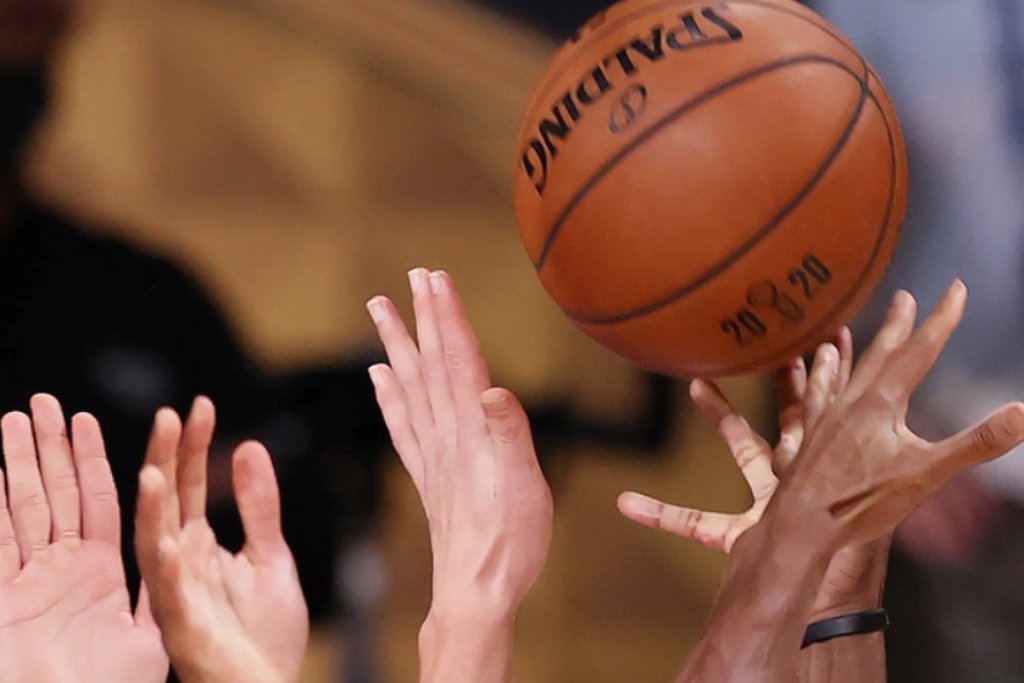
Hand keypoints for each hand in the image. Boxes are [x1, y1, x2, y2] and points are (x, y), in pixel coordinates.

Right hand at [0, 394, 166, 682]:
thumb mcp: (153, 634)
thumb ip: (164, 587)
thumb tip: (182, 544)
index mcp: (102, 570)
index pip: (100, 499)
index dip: (92, 460)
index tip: (85, 420)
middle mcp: (64, 570)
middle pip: (58, 494)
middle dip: (49, 448)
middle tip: (44, 402)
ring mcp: (32, 582)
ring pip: (25, 508)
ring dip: (18, 465)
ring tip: (17, 419)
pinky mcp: (7, 599)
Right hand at [134, 398, 308, 682]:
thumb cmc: (264, 632)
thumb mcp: (269, 555)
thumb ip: (259, 506)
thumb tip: (248, 447)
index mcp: (199, 545)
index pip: (191, 485)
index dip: (194, 446)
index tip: (201, 405)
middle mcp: (180, 565)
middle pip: (168, 503)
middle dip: (168, 461)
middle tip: (171, 416)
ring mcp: (178, 596)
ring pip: (155, 546)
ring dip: (153, 510)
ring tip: (153, 471)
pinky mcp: (183, 628)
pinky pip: (169, 598)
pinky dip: (167, 570)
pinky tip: (169, 543)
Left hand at [367, 269, 552, 681]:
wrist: (476, 591)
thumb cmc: (509, 543)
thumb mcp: (525, 488)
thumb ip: (509, 436)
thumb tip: (494, 389)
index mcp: (471, 432)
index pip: (457, 361)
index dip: (448, 318)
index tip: (437, 279)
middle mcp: (446, 436)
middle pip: (431, 364)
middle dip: (424, 317)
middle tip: (414, 276)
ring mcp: (433, 455)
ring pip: (410, 387)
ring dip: (398, 345)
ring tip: (382, 311)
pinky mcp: (428, 476)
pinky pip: (402, 425)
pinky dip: (389, 396)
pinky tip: (379, 378)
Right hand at [618, 329, 887, 617]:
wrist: (825, 616)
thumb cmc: (844, 571)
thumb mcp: (846, 512)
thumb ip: (848, 463)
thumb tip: (855, 397)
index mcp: (829, 469)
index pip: (832, 410)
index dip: (830, 372)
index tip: (827, 333)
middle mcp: (802, 478)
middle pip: (791, 417)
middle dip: (783, 380)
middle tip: (769, 339)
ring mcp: (770, 503)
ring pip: (742, 452)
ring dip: (721, 418)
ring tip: (696, 383)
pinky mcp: (741, 534)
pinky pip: (695, 521)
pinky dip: (661, 513)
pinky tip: (626, 502)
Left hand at [774, 282, 1023, 549]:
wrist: (800, 526)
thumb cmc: (860, 502)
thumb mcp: (926, 474)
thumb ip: (975, 444)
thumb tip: (1023, 412)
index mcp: (881, 403)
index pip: (919, 352)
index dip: (941, 319)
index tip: (956, 289)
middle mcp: (849, 402)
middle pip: (878, 355)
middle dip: (897, 325)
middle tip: (904, 296)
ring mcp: (824, 420)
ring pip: (838, 374)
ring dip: (847, 350)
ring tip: (839, 332)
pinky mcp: (806, 440)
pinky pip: (810, 399)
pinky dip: (812, 381)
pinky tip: (801, 378)